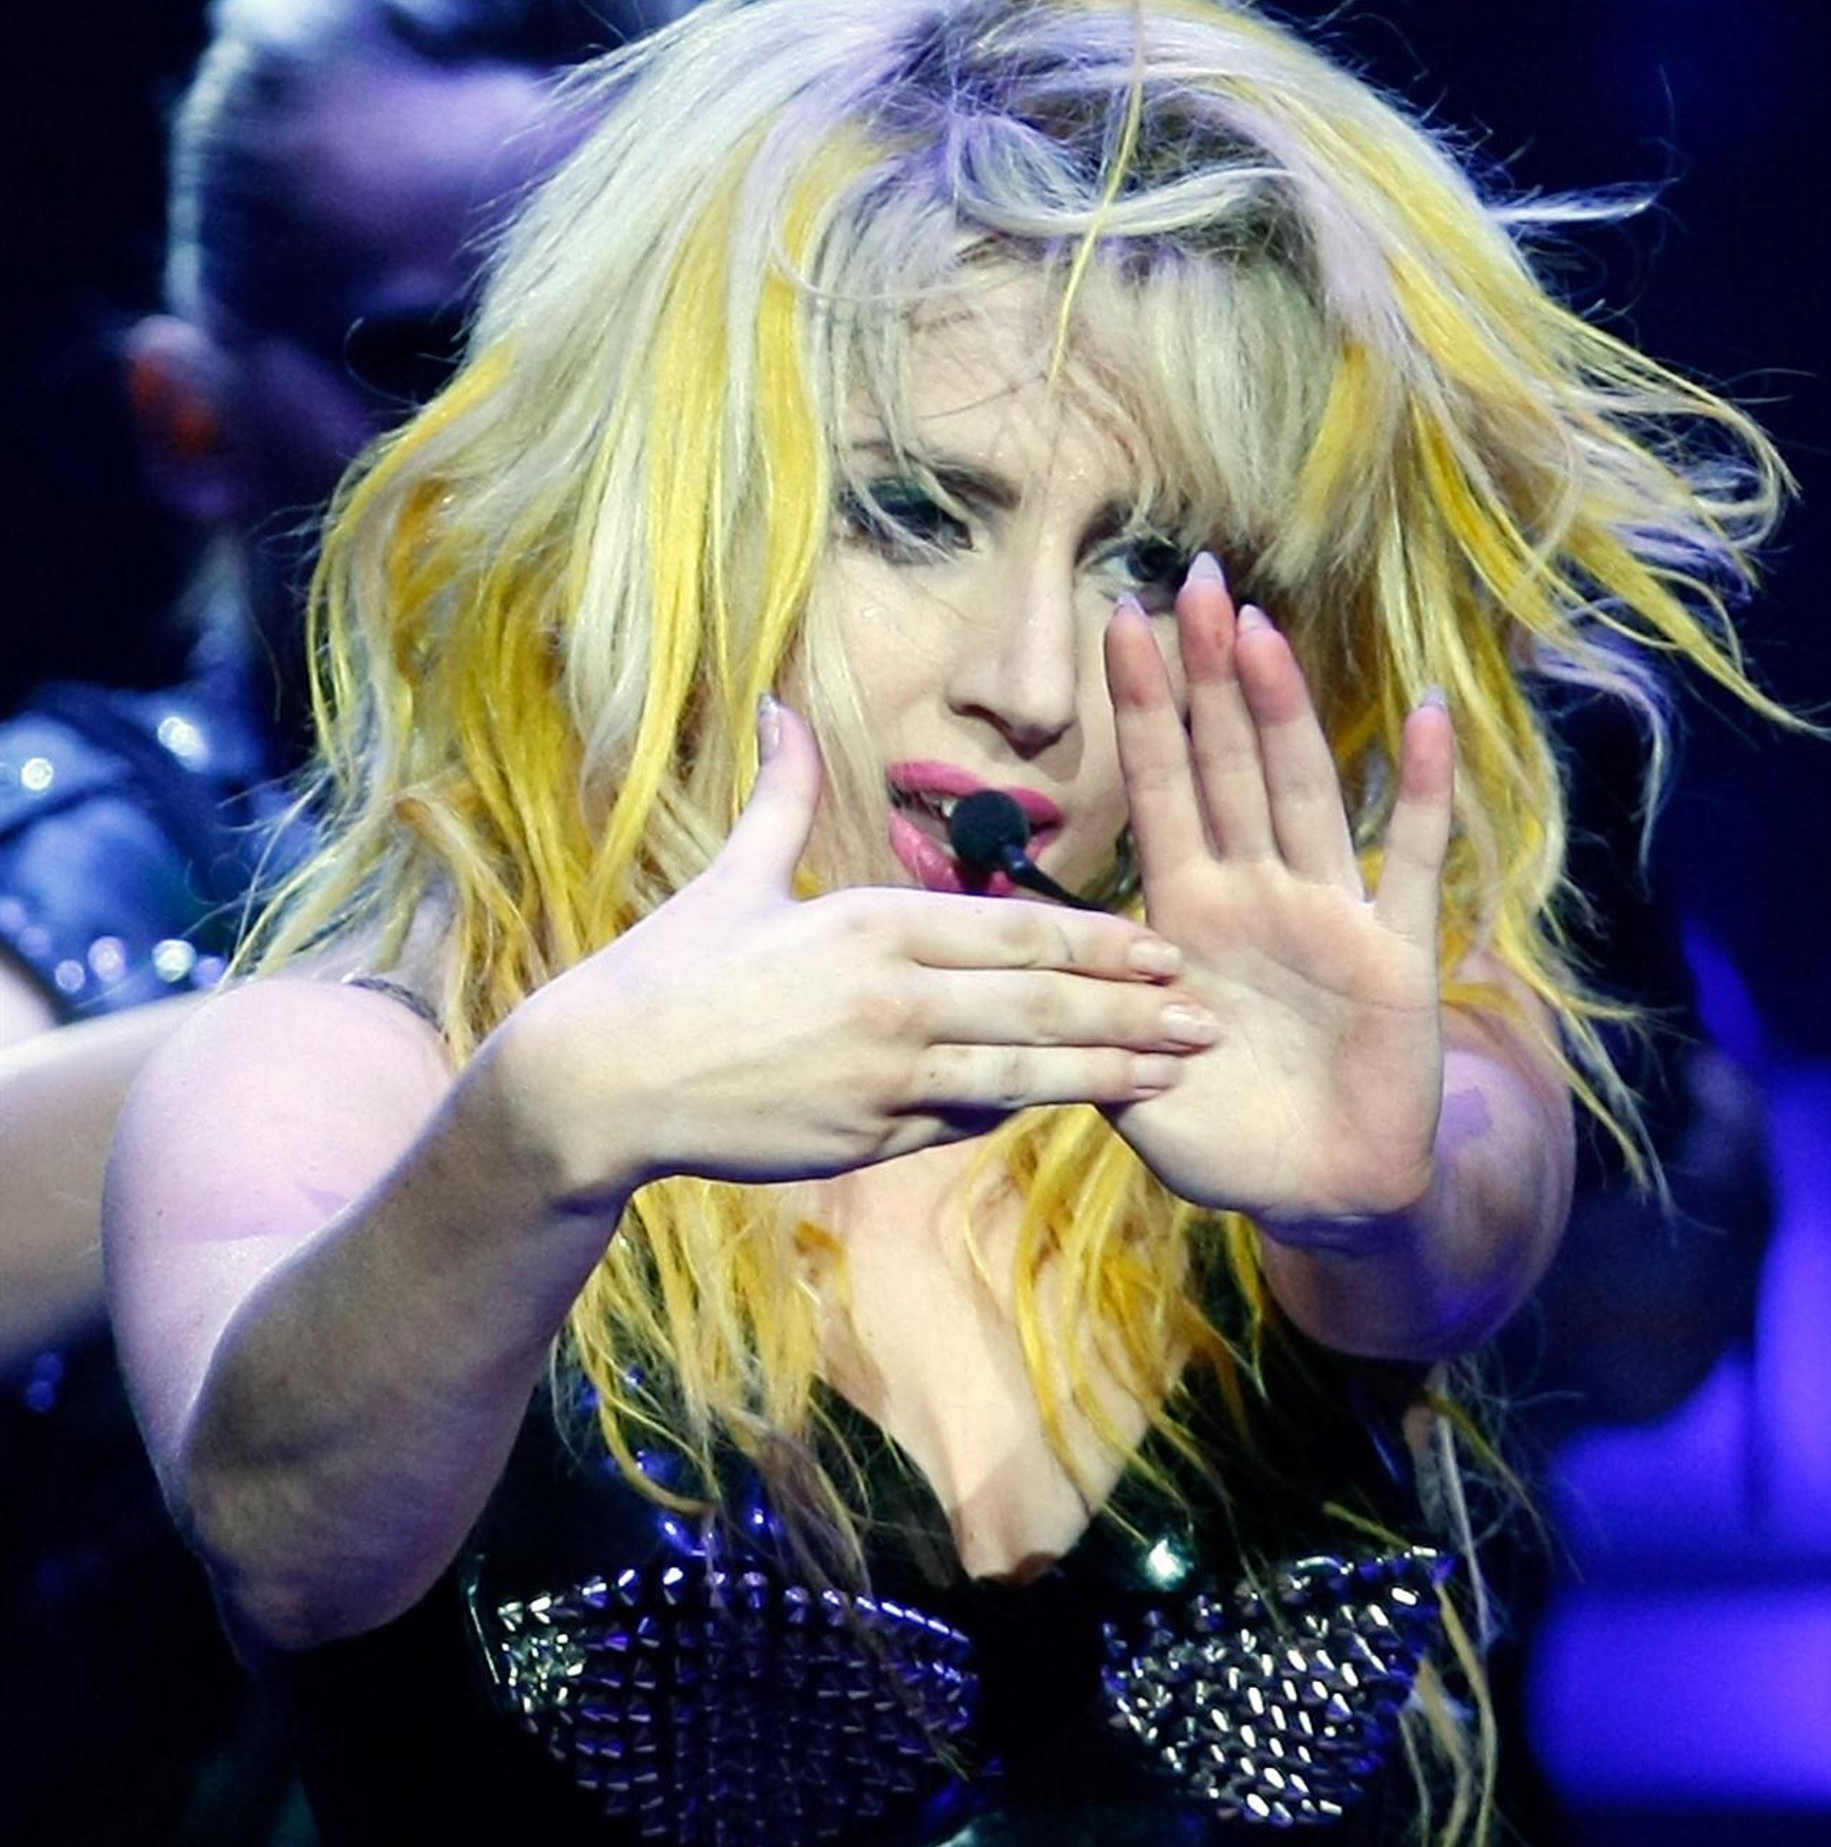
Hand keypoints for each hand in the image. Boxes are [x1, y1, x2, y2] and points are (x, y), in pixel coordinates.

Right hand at [487, 701, 1212, 1206]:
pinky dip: (1022, 1114)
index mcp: (871, 924)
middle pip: (1040, 1007)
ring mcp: (883, 1078)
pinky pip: (963, 1126)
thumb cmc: (670, 971)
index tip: (1166, 945)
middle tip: (1209, 1013)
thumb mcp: (734, 876)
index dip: (1101, 944)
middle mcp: (891, 1001)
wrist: (604, 1080)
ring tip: (1178, 1071)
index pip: (1015, 934)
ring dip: (1109, 1072)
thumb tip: (780, 706)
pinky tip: (1079, 1107)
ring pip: (1023, 1077)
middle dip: (1134, 1010)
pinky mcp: (865, 1140)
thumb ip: (785, 796)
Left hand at [1102, 560, 1453, 1236]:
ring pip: (1300, 794)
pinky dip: (1419, 795)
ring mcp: (1328, 916)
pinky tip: (1426, 718)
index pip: (1159, 790)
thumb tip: (995, 956)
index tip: (1113, 623)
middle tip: (1191, 580)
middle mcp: (1257, 895)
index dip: (1141, 711)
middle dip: (1207, 677)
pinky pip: (1408, 864)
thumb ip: (1071, 1016)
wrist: (1314, 1195)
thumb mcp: (1116, 1078)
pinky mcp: (1395, 955)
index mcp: (1186, 914)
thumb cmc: (1216, 1130)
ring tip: (1259, 630)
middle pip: (1228, 765)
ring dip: (1283, 712)